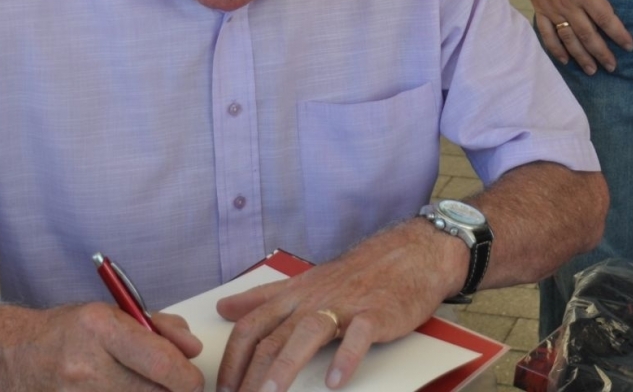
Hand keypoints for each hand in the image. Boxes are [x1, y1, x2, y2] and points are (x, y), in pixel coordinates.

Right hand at [11, 302, 202, 391]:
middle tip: (168, 385)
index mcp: (101, 330)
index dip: (187, 377)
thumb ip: (160, 328)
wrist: (14, 358)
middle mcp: (87, 368)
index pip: (161, 363)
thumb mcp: (113, 313)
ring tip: (137, 386)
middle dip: (171, 391)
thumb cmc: (70, 332)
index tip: (192, 379)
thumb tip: (193, 350)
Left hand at [215, 220, 461, 391]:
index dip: (232, 359)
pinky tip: (335, 381)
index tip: (222, 389)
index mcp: (295, 294)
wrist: (410, 254)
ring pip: (307, 333)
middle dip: (251, 374)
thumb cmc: (357, 274)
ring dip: (285, 366)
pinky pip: (358, 335)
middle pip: (273, 336)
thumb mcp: (304, 281)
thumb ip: (263, 298)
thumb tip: (224, 308)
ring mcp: (345, 305)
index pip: (251, 326)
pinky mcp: (376, 314)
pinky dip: (346, 357)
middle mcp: (314, 300)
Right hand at [513, 0, 632, 74]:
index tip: (629, 46)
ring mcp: (553, 7)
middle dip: (602, 54)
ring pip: (569, 39)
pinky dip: (555, 48)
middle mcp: (570, 3)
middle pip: (589, 35)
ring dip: (581, 56)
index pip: (606, 19)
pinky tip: (564, 60)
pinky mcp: (539, 7)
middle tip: (612, 67)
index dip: (619, 34)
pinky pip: (547, 33)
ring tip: (592, 71)